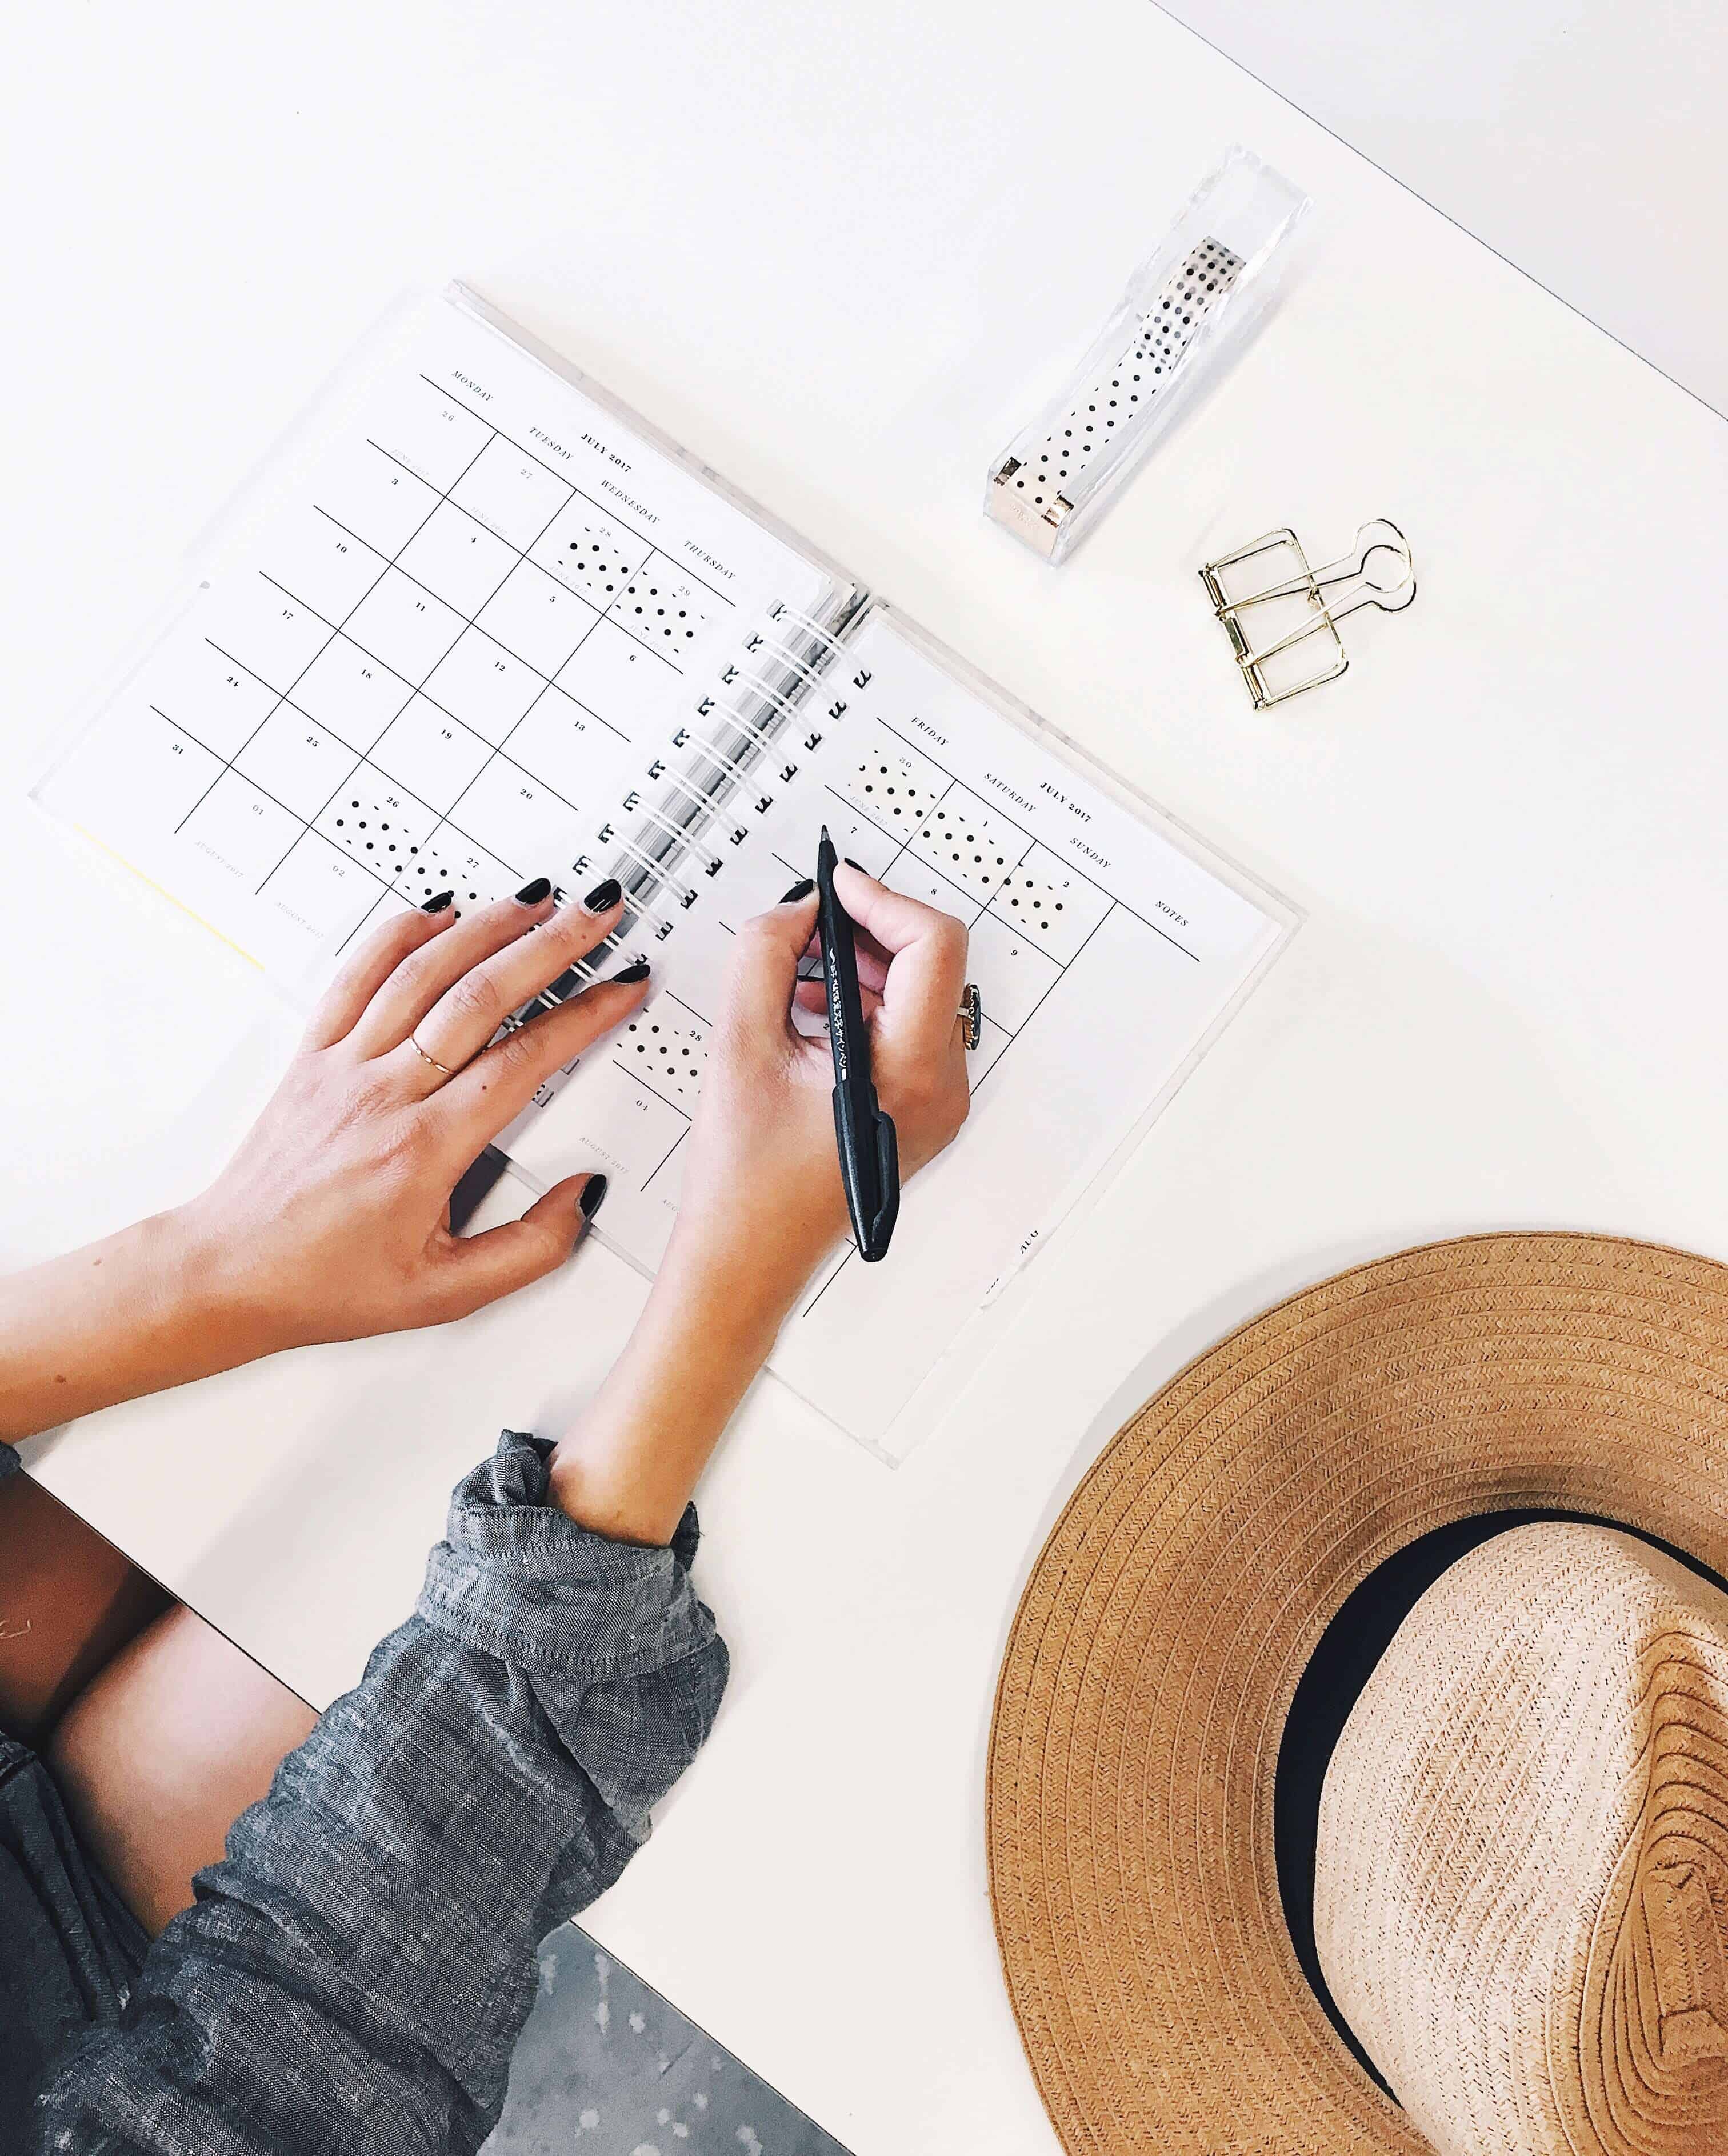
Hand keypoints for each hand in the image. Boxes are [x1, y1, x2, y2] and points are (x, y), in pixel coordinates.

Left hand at [177, 882, 648, 1357]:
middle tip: (596, 913)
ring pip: (423, 972)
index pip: (524, 1059)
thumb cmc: (327, 1283)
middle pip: (480, 996)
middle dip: (551, 944)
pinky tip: (438, 912)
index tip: (622, 986)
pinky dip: (399, 933)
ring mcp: (343, 1066)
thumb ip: (530, 1249)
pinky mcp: (312, 1055)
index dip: (584, 1015)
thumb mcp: (447, 1295)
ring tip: (536, 898)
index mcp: (424, 1149)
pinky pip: (356, 975)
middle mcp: (384, 1094)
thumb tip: (582, 1195)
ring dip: (486, 926)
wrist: (230, 1272)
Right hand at [548, 866, 970, 1542]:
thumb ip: (766, 955)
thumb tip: (797, 909)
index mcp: (910, 1073)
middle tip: (806, 924)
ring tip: (797, 974)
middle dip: (867, 931)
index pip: (934, 945)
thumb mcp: (739, 1046)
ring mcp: (937, 1102)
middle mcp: (941, 1089)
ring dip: (861, 966)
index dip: (880, 900)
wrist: (745, 1259)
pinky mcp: (920, 1108)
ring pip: (920, 994)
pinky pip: (907, 1029)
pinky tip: (810, 1011)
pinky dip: (863, 1002)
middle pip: (933, 965)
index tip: (835, 887)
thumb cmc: (743, 1183)